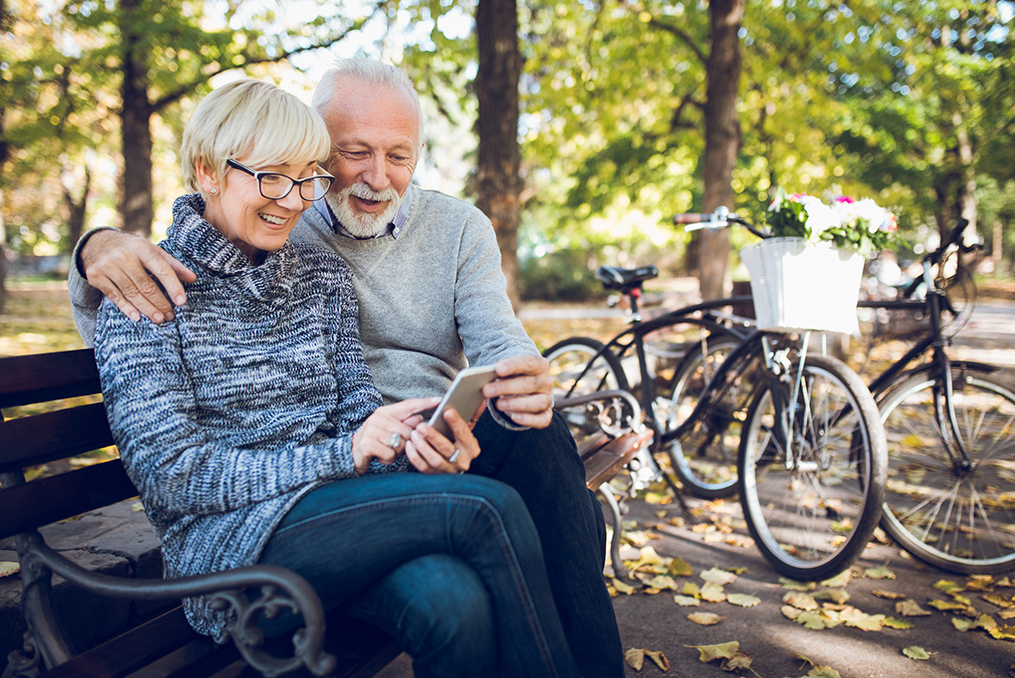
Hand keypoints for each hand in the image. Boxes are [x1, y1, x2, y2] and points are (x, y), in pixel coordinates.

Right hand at [81, 230, 196, 323]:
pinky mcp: (95, 276)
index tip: (181, 302)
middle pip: (146, 284)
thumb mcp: (151, 250)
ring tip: (159, 319)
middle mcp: (123, 255)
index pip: (161, 268)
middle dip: (160, 302)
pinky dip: (126, 307)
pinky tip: (137, 317)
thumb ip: (172, 264)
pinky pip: (114, 295)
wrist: (96, 241)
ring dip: (146, 308)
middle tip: (170, 315)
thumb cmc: (131, 248)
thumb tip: (193, 279)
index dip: (173, 286)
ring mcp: (107, 265)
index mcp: (141, 247)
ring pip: (131, 292)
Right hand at [352, 397, 438, 474]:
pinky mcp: (368, 444)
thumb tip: (419, 418)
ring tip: (386, 450)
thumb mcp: (390, 431)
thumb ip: (405, 424)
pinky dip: (388, 459)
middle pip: (408, 431)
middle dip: (406, 443)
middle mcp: (377, 418)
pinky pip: (390, 454)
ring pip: (400, 444)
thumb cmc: (376, 442)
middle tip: (394, 446)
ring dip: (396, 452)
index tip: (439, 400)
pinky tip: (380, 456)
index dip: (424, 403)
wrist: (351, 454)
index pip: (408, 406)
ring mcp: (371, 430)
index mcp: (385, 412)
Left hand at [404, 404, 482, 473]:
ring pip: (435, 460)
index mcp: (471, 448)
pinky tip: (410, 445)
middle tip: (422, 426)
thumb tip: (481, 398)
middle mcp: (462, 461)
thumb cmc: (459, 440)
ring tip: (414, 434)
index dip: (456, 422)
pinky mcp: (435, 474)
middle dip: (434, 436)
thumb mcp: (467, 427)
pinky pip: (423, 467)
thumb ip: (473, 412)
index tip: (447, 411)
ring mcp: (448, 469)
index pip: (464, 434)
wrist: (455, 461)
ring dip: (423, 446)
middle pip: (447, 449)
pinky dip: (415, 456)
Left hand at [481, 354, 553, 428]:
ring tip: (498, 404)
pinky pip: (542, 419)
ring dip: (516, 404)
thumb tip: (484, 377)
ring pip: (538, 402)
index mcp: (540, 365)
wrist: (522, 389)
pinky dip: (528, 419)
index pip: (530, 362)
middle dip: (506, 387)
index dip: (513, 365)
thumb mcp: (507, 371)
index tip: (497, 369)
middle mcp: (546, 382)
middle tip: (487, 390)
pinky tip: (514, 417)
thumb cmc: (512, 377)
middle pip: (530, 384)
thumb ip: (500, 371)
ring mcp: (547, 399)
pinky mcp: (546, 414)